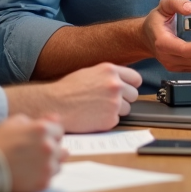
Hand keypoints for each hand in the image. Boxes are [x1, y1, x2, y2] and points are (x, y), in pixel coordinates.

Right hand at [0, 114, 65, 191]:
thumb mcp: (14, 122)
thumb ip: (38, 119)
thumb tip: (55, 119)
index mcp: (43, 129)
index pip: (59, 131)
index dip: (49, 135)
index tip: (37, 140)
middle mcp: (49, 147)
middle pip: (61, 148)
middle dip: (51, 150)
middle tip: (33, 153)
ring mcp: (47, 166)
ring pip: (58, 164)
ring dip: (49, 164)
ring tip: (31, 165)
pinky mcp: (43, 182)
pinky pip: (50, 178)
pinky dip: (42, 176)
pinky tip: (28, 174)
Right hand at [8, 63, 141, 132]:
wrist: (55, 104)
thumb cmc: (68, 89)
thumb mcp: (90, 72)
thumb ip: (107, 76)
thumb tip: (121, 81)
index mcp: (110, 71)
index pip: (135, 79)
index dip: (131, 85)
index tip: (127, 90)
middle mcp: (115, 85)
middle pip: (134, 95)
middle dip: (124, 99)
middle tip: (108, 102)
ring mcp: (114, 103)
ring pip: (126, 109)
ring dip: (116, 111)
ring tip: (97, 109)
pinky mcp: (110, 119)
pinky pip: (116, 121)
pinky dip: (106, 121)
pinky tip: (93, 117)